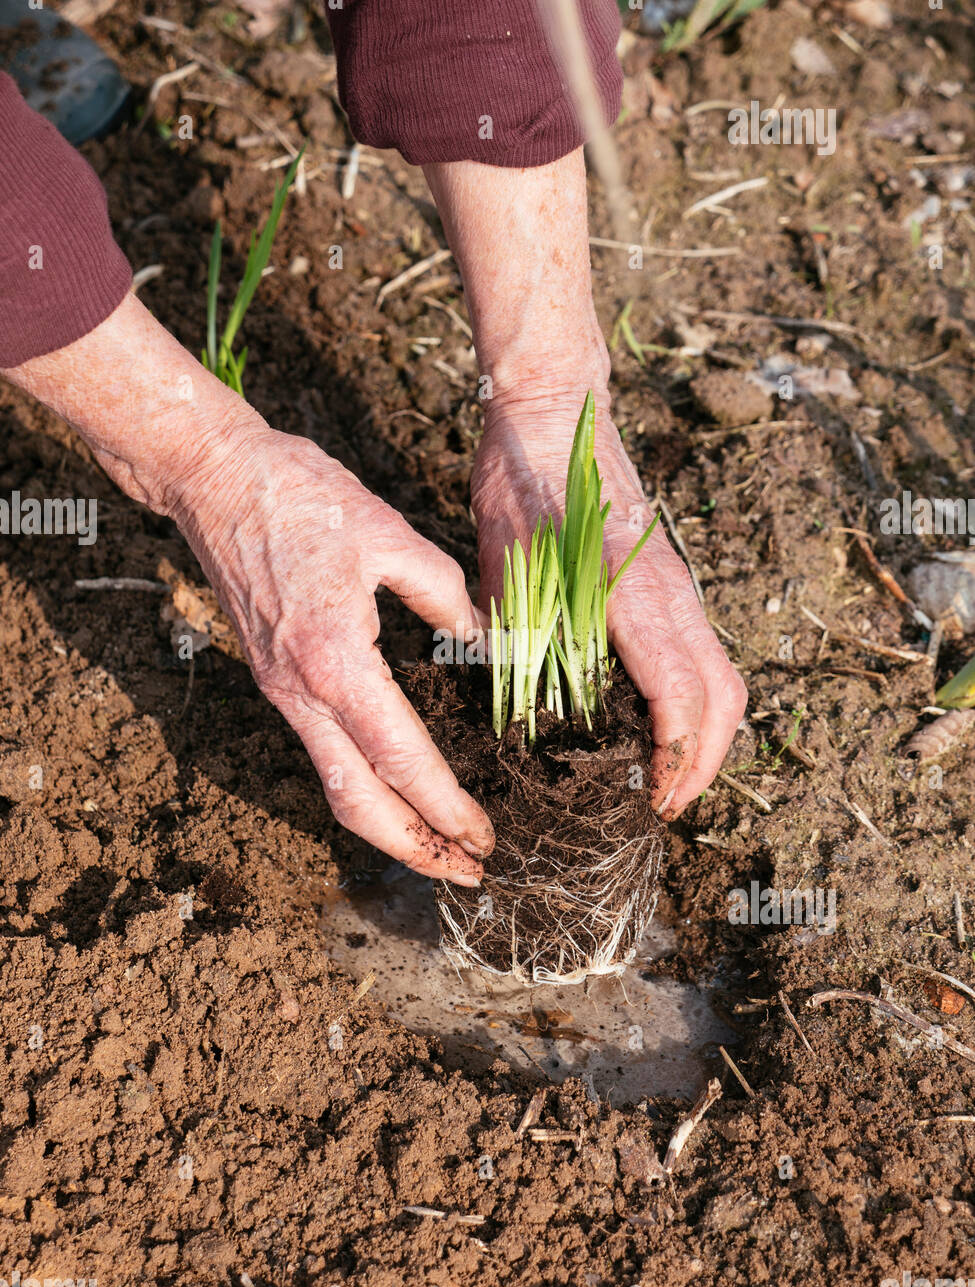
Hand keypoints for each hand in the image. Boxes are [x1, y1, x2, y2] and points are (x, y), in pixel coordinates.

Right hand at [170, 427, 494, 883]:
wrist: (212, 478)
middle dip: (415, 851)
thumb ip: (443, 592)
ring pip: (336, 786)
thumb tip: (477, 636)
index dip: (448, 807)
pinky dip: (364, 788)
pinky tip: (397, 789)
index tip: (485, 837)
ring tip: (440, 850)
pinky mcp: (276, 679)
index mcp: (337, 662)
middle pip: (357, 804)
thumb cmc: (298, 496)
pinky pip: (322, 754)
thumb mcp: (388, 533)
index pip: (402, 760)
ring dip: (389, 828)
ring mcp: (282, 691)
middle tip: (468, 874)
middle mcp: (303, 692)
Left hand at [472, 391, 746, 818]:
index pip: (681, 694)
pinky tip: (658, 723)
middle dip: (701, 763)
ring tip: (663, 776)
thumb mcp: (505, 569)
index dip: (674, 758)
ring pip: (723, 678)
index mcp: (630, 594)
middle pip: (722, 698)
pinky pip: (705, 654)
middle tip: (661, 805)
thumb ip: (522, 641)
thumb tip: (524, 714)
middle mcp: (672, 594)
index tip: (653, 800)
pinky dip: (697, 702)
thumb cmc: (522, 485)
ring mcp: (681, 587)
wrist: (556, 412)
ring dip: (705, 736)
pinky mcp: (674, 582)